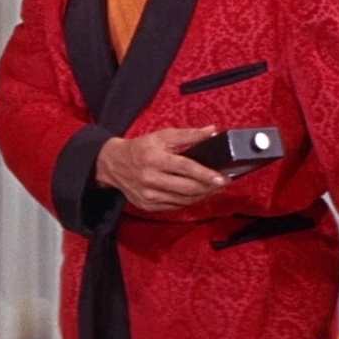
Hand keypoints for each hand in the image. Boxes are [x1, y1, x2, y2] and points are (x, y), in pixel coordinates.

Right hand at [94, 126, 228, 211]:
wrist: (114, 164)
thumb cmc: (140, 148)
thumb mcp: (162, 136)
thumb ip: (188, 135)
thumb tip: (211, 131)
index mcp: (154, 158)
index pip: (184, 167)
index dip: (205, 173)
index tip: (222, 177)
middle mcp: (150, 178)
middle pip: (187, 187)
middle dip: (209, 187)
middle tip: (224, 182)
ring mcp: (149, 195)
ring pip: (184, 199)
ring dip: (203, 195)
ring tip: (215, 188)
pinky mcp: (148, 205)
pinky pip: (175, 206)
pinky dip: (190, 201)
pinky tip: (199, 194)